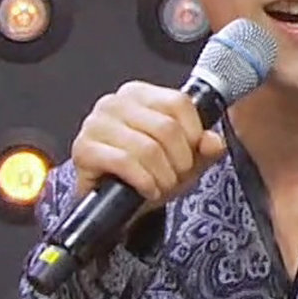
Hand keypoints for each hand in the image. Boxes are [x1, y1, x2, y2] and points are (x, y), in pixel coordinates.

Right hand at [70, 81, 227, 206]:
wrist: (115, 205)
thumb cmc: (146, 174)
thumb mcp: (184, 161)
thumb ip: (203, 148)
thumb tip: (213, 142)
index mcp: (139, 94)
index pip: (178, 102)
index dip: (193, 134)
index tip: (191, 155)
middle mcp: (114, 102)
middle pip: (166, 128)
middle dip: (179, 161)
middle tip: (176, 177)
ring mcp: (95, 124)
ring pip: (147, 148)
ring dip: (163, 176)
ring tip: (161, 186)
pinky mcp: (84, 149)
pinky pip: (124, 162)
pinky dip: (144, 181)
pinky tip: (148, 190)